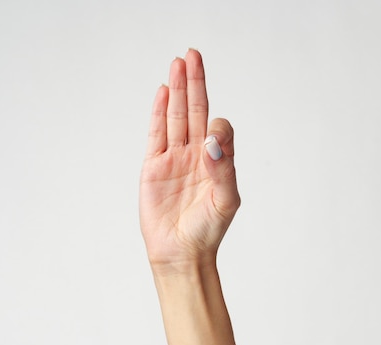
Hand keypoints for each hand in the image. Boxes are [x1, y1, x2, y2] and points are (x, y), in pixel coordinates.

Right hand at [139, 49, 239, 272]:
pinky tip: (164, 92)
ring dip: (178, 91)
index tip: (212, 141)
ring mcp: (173, 160)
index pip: (219, 130)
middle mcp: (196, 156)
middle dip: (195, 83)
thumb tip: (211, 140)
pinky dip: (160, 113)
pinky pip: (157, 134)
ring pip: (176, 118)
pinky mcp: (153, 167)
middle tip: (193, 55)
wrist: (181, 253)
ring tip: (178, 63)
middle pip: (196, 112)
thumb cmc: (207, 231)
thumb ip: (224, 168)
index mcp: (217, 162)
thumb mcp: (226, 200)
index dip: (218, 127)